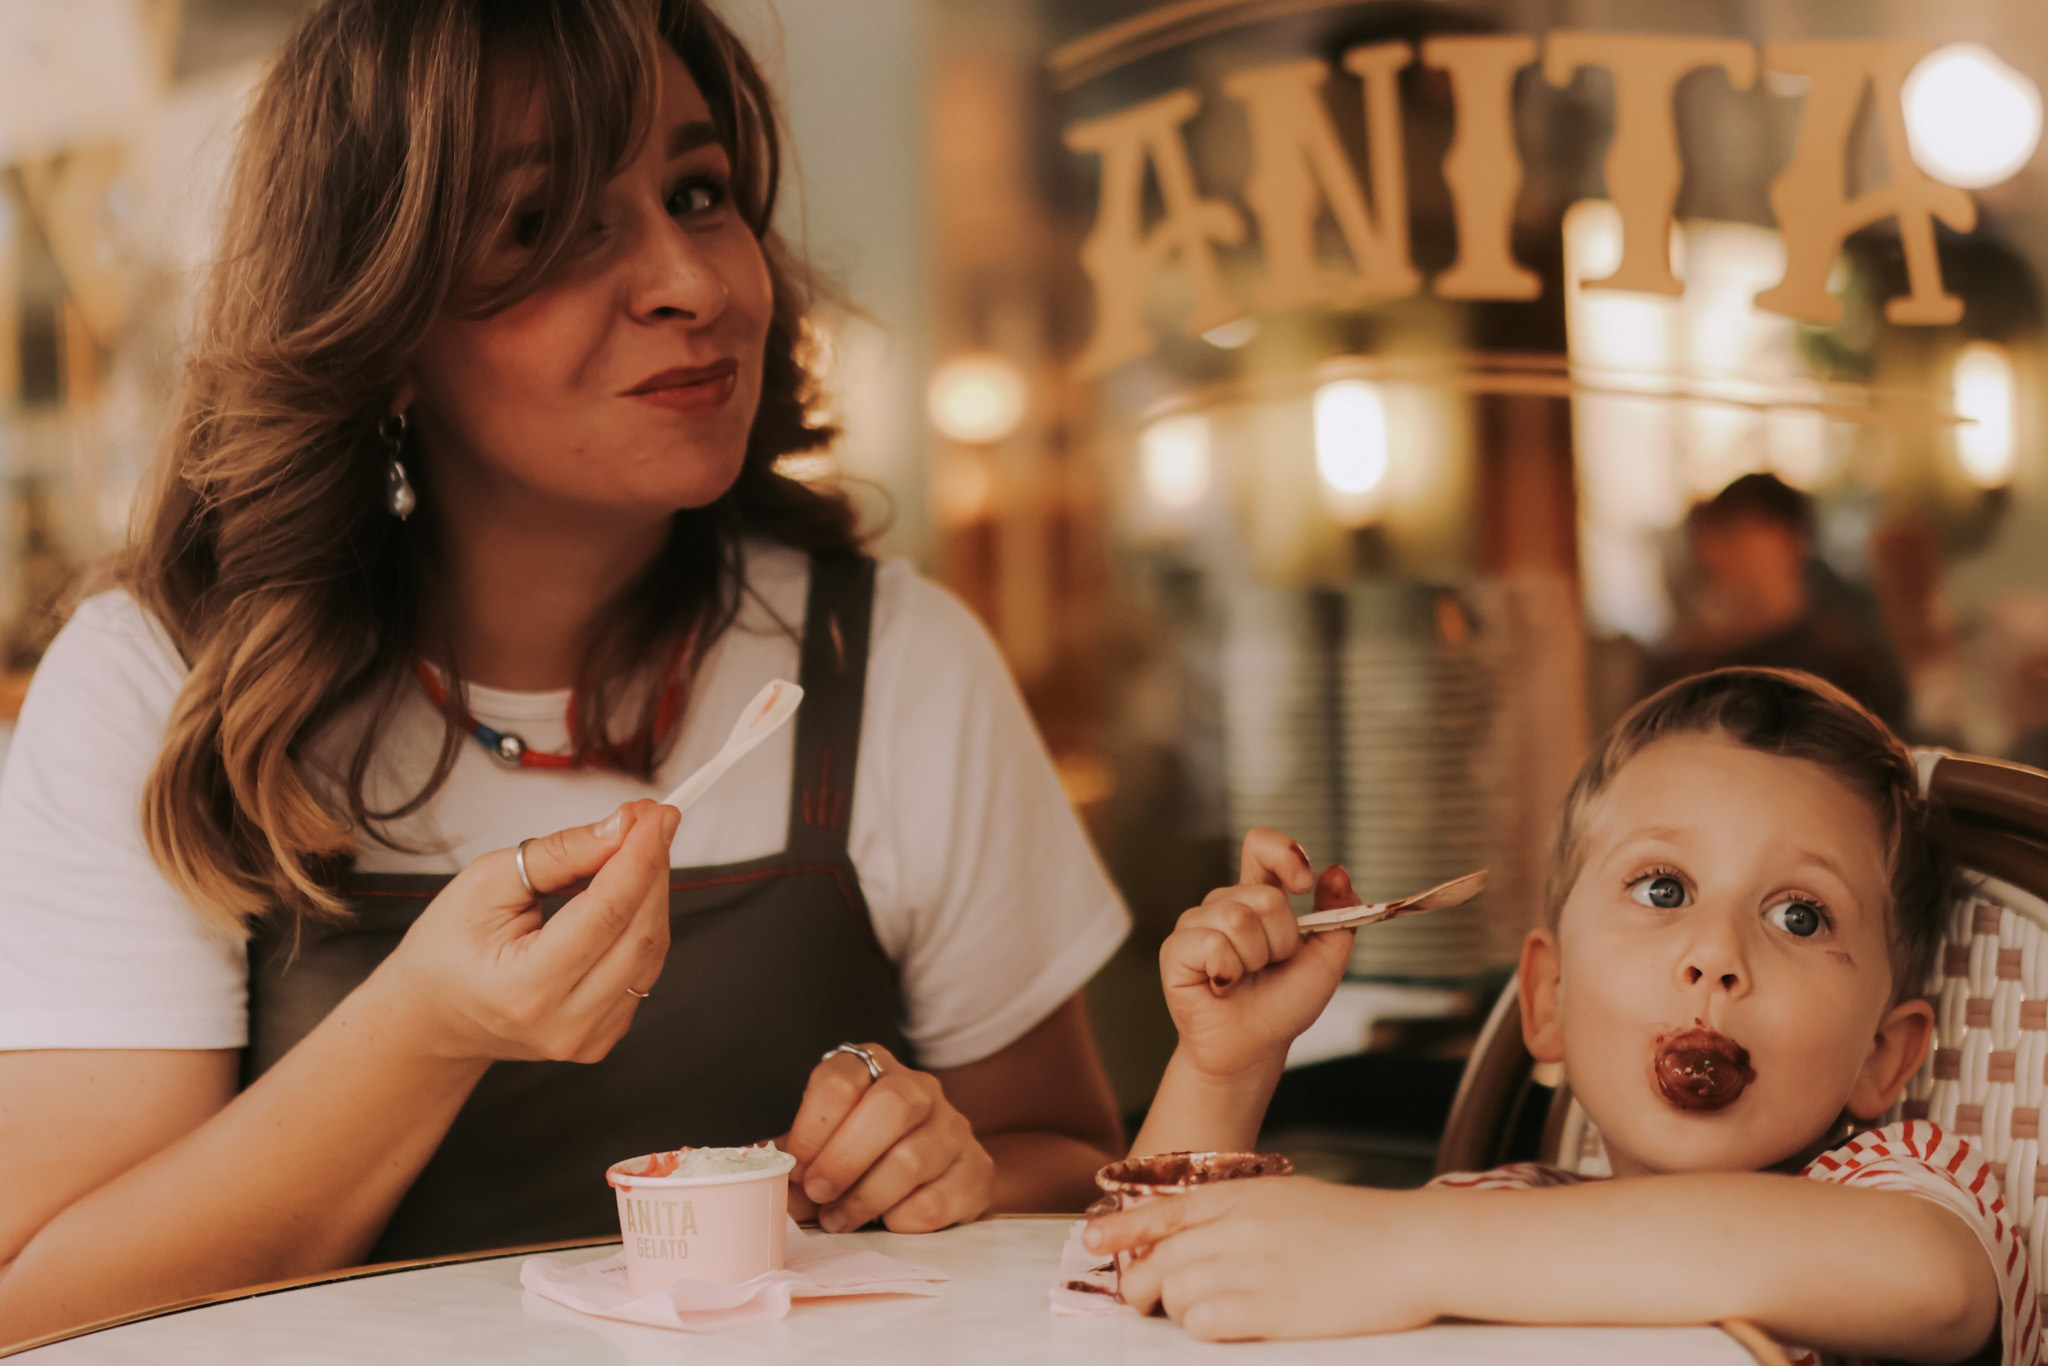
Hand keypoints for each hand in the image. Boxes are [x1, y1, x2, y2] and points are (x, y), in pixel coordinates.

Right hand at [375, 799, 678, 1063]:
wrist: (433, 1017)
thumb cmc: (448, 948)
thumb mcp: (487, 883)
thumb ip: (559, 855)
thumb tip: (622, 828)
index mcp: (525, 989)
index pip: (606, 914)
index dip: (640, 857)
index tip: (656, 814)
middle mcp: (564, 1024)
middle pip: (639, 932)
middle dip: (652, 866)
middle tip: (650, 818)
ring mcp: (588, 1038)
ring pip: (650, 950)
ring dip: (652, 891)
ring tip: (635, 848)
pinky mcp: (603, 1038)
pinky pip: (643, 969)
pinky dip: (642, 922)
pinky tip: (627, 891)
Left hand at [778, 1043, 993, 1232]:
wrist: (939, 1175)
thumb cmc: (867, 1155)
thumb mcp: (828, 1142)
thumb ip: (799, 1155)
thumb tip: (760, 1171)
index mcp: (875, 1069)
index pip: (843, 1077)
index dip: (812, 1125)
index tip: (795, 1165)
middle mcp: (921, 1088)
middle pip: (890, 1107)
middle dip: (843, 1159)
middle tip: (817, 1193)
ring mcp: (955, 1128)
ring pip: (913, 1159)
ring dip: (865, 1198)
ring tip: (838, 1219)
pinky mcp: (977, 1170)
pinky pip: (937, 1200)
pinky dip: (901, 1219)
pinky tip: (886, 1221)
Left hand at [1084, 1177, 1436, 1340]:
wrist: (1412, 1246)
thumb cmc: (1356, 1228)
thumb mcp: (1288, 1200)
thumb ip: (1238, 1213)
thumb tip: (1192, 1234)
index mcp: (1242, 1196)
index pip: (1161, 1209)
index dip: (1120, 1229)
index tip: (1091, 1243)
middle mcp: (1237, 1226)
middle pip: (1155, 1258)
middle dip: (1139, 1285)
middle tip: (1145, 1301)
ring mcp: (1251, 1266)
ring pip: (1173, 1291)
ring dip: (1178, 1309)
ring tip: (1207, 1312)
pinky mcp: (1270, 1308)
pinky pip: (1203, 1322)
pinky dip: (1204, 1328)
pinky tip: (1227, 1324)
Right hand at [1162, 829, 1358, 1079]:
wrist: (1255, 1048)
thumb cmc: (1283, 1004)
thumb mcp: (1327, 959)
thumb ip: (1339, 914)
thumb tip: (1337, 872)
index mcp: (1257, 896)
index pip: (1261, 846)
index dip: (1284, 854)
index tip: (1303, 883)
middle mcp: (1224, 904)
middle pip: (1264, 897)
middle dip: (1282, 941)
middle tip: (1270, 967)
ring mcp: (1196, 924)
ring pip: (1238, 920)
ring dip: (1255, 960)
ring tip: (1245, 978)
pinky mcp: (1176, 949)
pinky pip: (1211, 944)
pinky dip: (1228, 972)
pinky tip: (1222, 986)